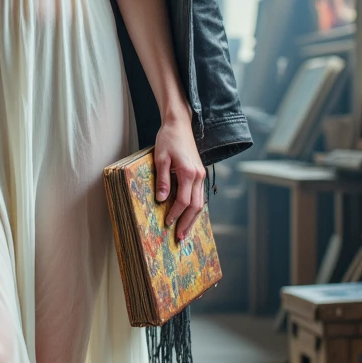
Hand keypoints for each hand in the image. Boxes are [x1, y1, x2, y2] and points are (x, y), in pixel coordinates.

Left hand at [154, 110, 205, 243]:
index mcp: (188, 172)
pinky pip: (200, 195)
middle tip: (179, 237)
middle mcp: (198, 176)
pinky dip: (195, 208)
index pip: (184, 200)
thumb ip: (162, 180)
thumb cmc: (168, 139)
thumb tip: (162, 200)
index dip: (175, 213)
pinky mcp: (199, 174)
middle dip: (187, 223)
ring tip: (185, 232)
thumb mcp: (160, 158)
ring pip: (200, 202)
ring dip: (193, 219)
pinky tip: (189, 216)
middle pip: (196, 206)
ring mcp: (201, 175)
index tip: (167, 223)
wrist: (179, 125)